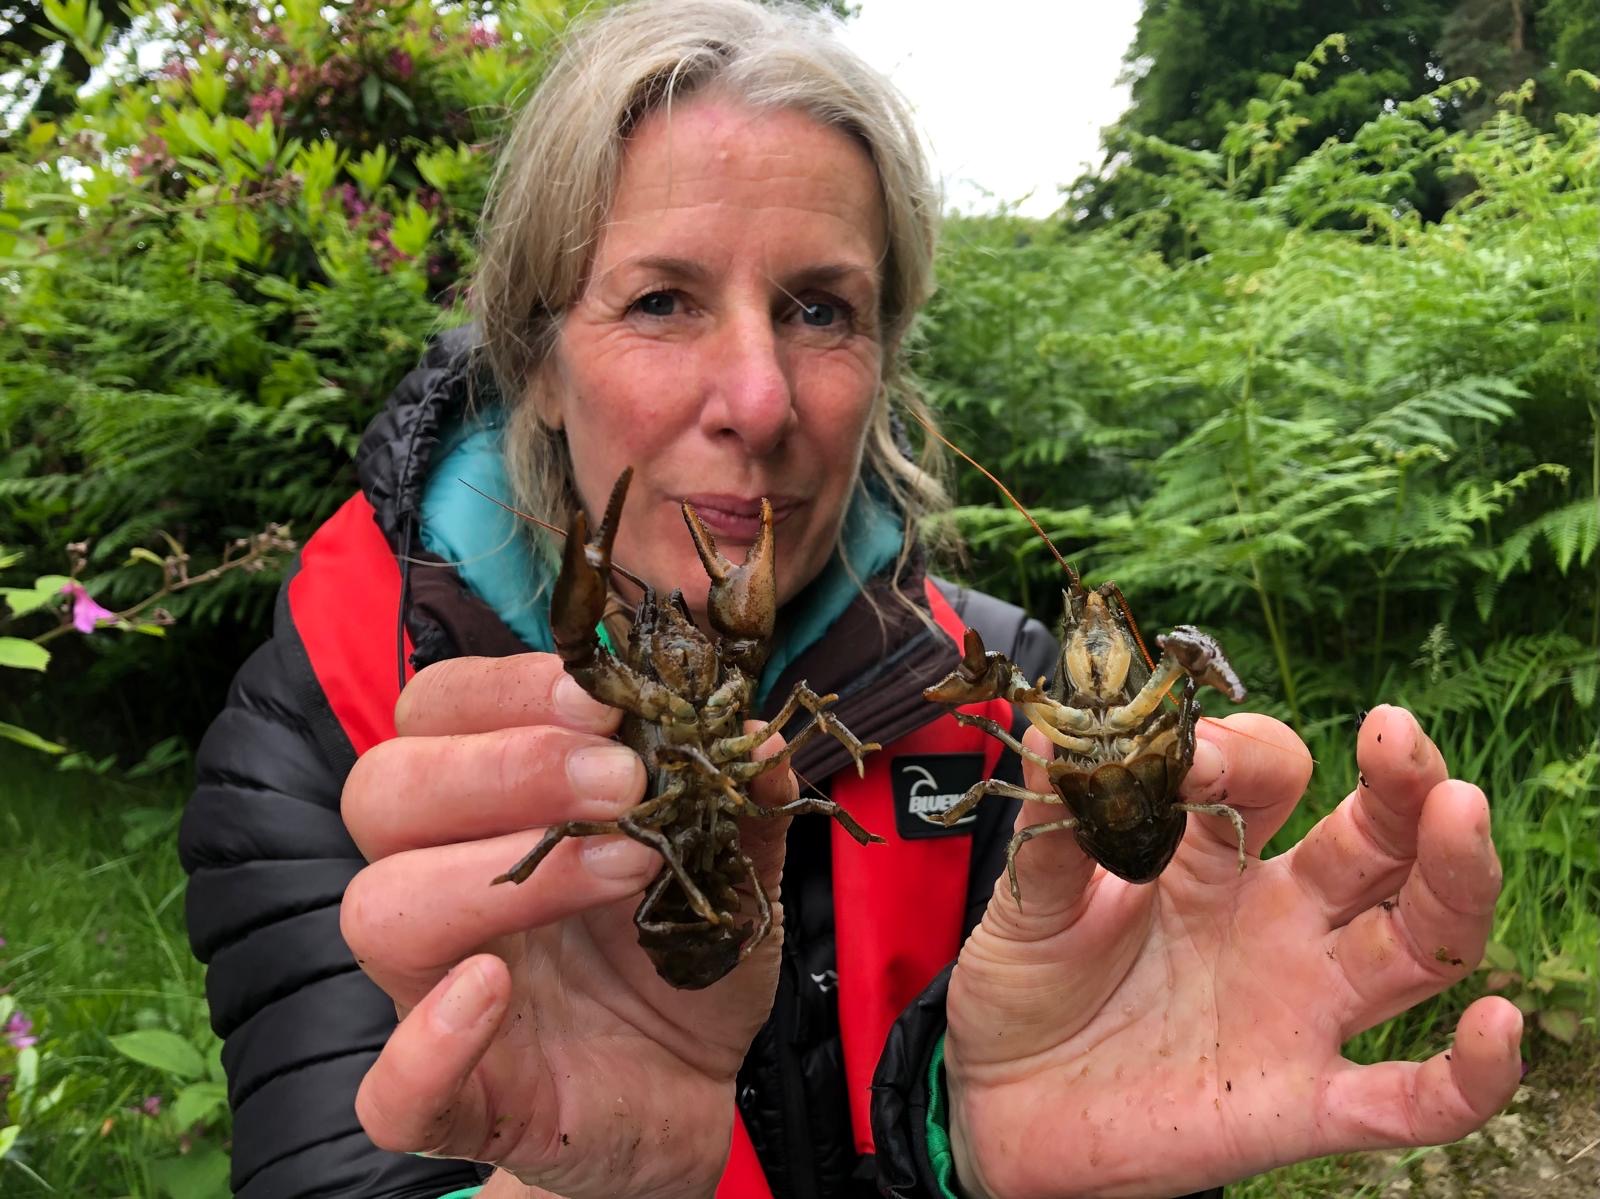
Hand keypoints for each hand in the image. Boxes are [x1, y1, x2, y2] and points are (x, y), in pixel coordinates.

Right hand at [338, 654, 792, 1198]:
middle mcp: (439, 882)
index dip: (506, 690)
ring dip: (498, 878)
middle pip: (385, 791)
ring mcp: (434, 994)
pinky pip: (392, 1090)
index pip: (438, 710)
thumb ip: (737, 802)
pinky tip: (492, 994)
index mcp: (488, 804)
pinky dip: (428, 1043)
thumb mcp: (727, 863)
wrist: (687, 1086)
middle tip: (622, 779)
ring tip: (623, 867)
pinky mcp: (458, 1104)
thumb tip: (760, 740)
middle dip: (502, 767)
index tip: (604, 700)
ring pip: (380, 911)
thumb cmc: (679, 951)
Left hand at [945, 705, 1521, 1198]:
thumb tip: (1049, 731)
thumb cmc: (1026, 986)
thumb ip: (1053, 823)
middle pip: (1373, 845)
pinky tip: (1496, 1026)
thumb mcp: (1027, 898)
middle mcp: (1275, 921)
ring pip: (1416, 944)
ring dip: (1451, 881)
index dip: (1238, 756)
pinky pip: (1413, 1101)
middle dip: (1398, 787)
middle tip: (1398, 734)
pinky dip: (1469, 1076)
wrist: (1000, 1105)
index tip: (1183, 756)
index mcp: (1211, 856)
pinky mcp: (1302, 1104)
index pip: (1270, 777)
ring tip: (1460, 811)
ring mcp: (1299, 1009)